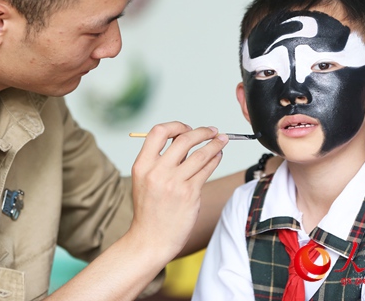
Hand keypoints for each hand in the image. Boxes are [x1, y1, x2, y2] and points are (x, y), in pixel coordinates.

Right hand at [128, 122, 227, 263]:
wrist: (150, 239)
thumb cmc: (149, 210)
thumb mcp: (144, 180)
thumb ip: (160, 161)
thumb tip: (184, 140)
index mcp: (142, 165)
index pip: (158, 132)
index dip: (176, 125)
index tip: (187, 128)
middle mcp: (157, 172)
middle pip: (183, 139)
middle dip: (201, 132)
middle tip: (211, 130)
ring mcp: (174, 183)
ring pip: (200, 154)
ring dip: (215, 144)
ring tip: (222, 140)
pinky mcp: (189, 194)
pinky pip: (206, 170)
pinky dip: (215, 159)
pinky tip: (219, 156)